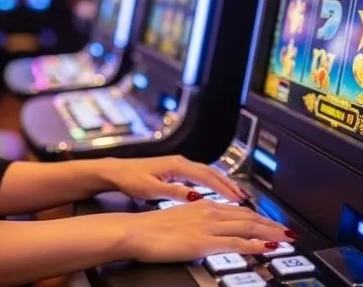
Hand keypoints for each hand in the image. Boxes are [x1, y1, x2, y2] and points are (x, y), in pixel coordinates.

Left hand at [99, 155, 247, 202]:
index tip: (238, 199)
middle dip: (230, 185)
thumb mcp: (152, 189)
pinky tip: (216, 192)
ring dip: (223, 184)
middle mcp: (180, 162)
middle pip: (212, 173)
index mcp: (177, 165)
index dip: (225, 189)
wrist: (116, 171)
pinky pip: (199, 176)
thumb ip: (175, 192)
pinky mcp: (175, 170)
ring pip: (207, 173)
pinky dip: (212, 183)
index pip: (208, 177)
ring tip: (237, 196)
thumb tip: (196, 197)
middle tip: (245, 198)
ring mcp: (178, 165)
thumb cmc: (131, 179)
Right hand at [124, 200, 292, 262]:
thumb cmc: (149, 228)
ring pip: (247, 227)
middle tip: (288, 230)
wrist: (134, 230)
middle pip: (247, 217)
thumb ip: (194, 223)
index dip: (258, 216)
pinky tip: (267, 248)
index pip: (237, 210)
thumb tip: (204, 230)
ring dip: (269, 232)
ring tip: (286, 238)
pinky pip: (236, 243)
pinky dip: (255, 245)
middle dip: (271, 224)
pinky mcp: (204, 242)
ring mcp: (207, 227)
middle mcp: (208, 212)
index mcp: (202, 205)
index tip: (272, 222)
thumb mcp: (176, 220)